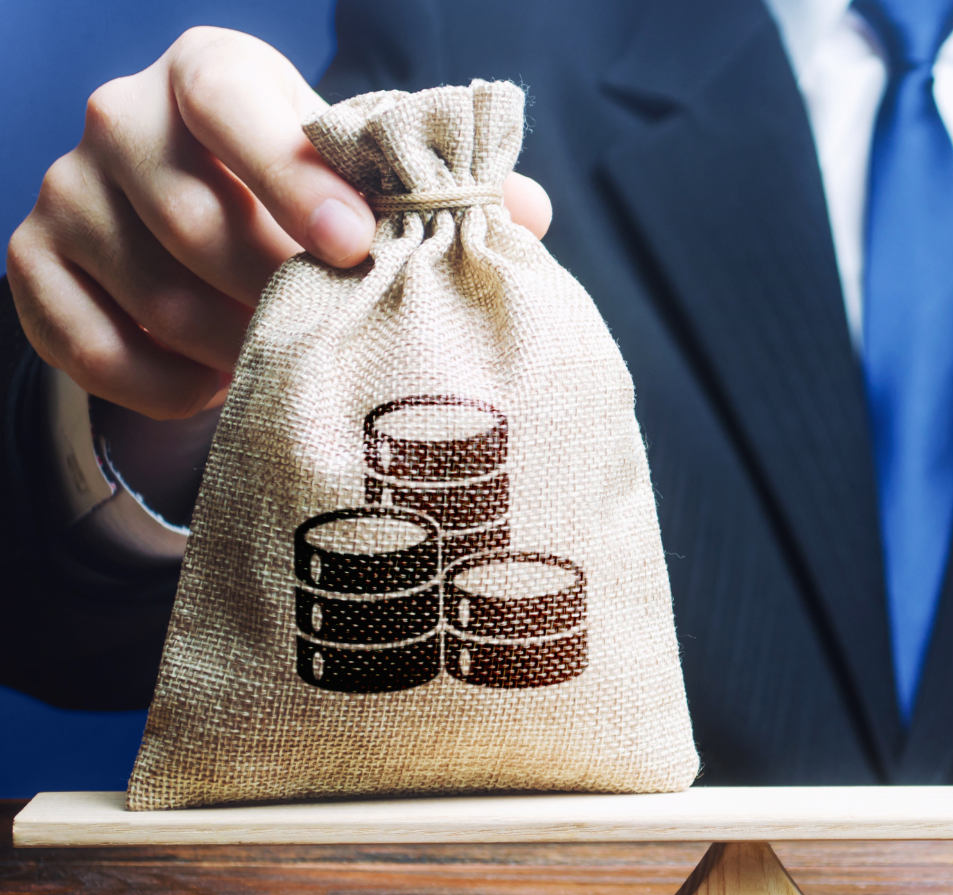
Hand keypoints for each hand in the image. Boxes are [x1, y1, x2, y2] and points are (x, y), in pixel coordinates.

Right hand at [6, 27, 552, 420]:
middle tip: (338, 336)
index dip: (291, 174)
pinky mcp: (32, 265)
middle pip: (193, 216)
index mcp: (210, 73)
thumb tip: (527, 215)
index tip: (355, 245)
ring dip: (236, 348)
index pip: (231, 101)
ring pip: (154, 294)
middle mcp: (121, 117)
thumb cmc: (305, 202)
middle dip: (278, 292)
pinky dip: (166, 387)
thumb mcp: (366, 181)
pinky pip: (92, 350)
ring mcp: (65, 191)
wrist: (205, 241)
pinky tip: (220, 388)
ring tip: (289, 362)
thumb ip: (441, 192)